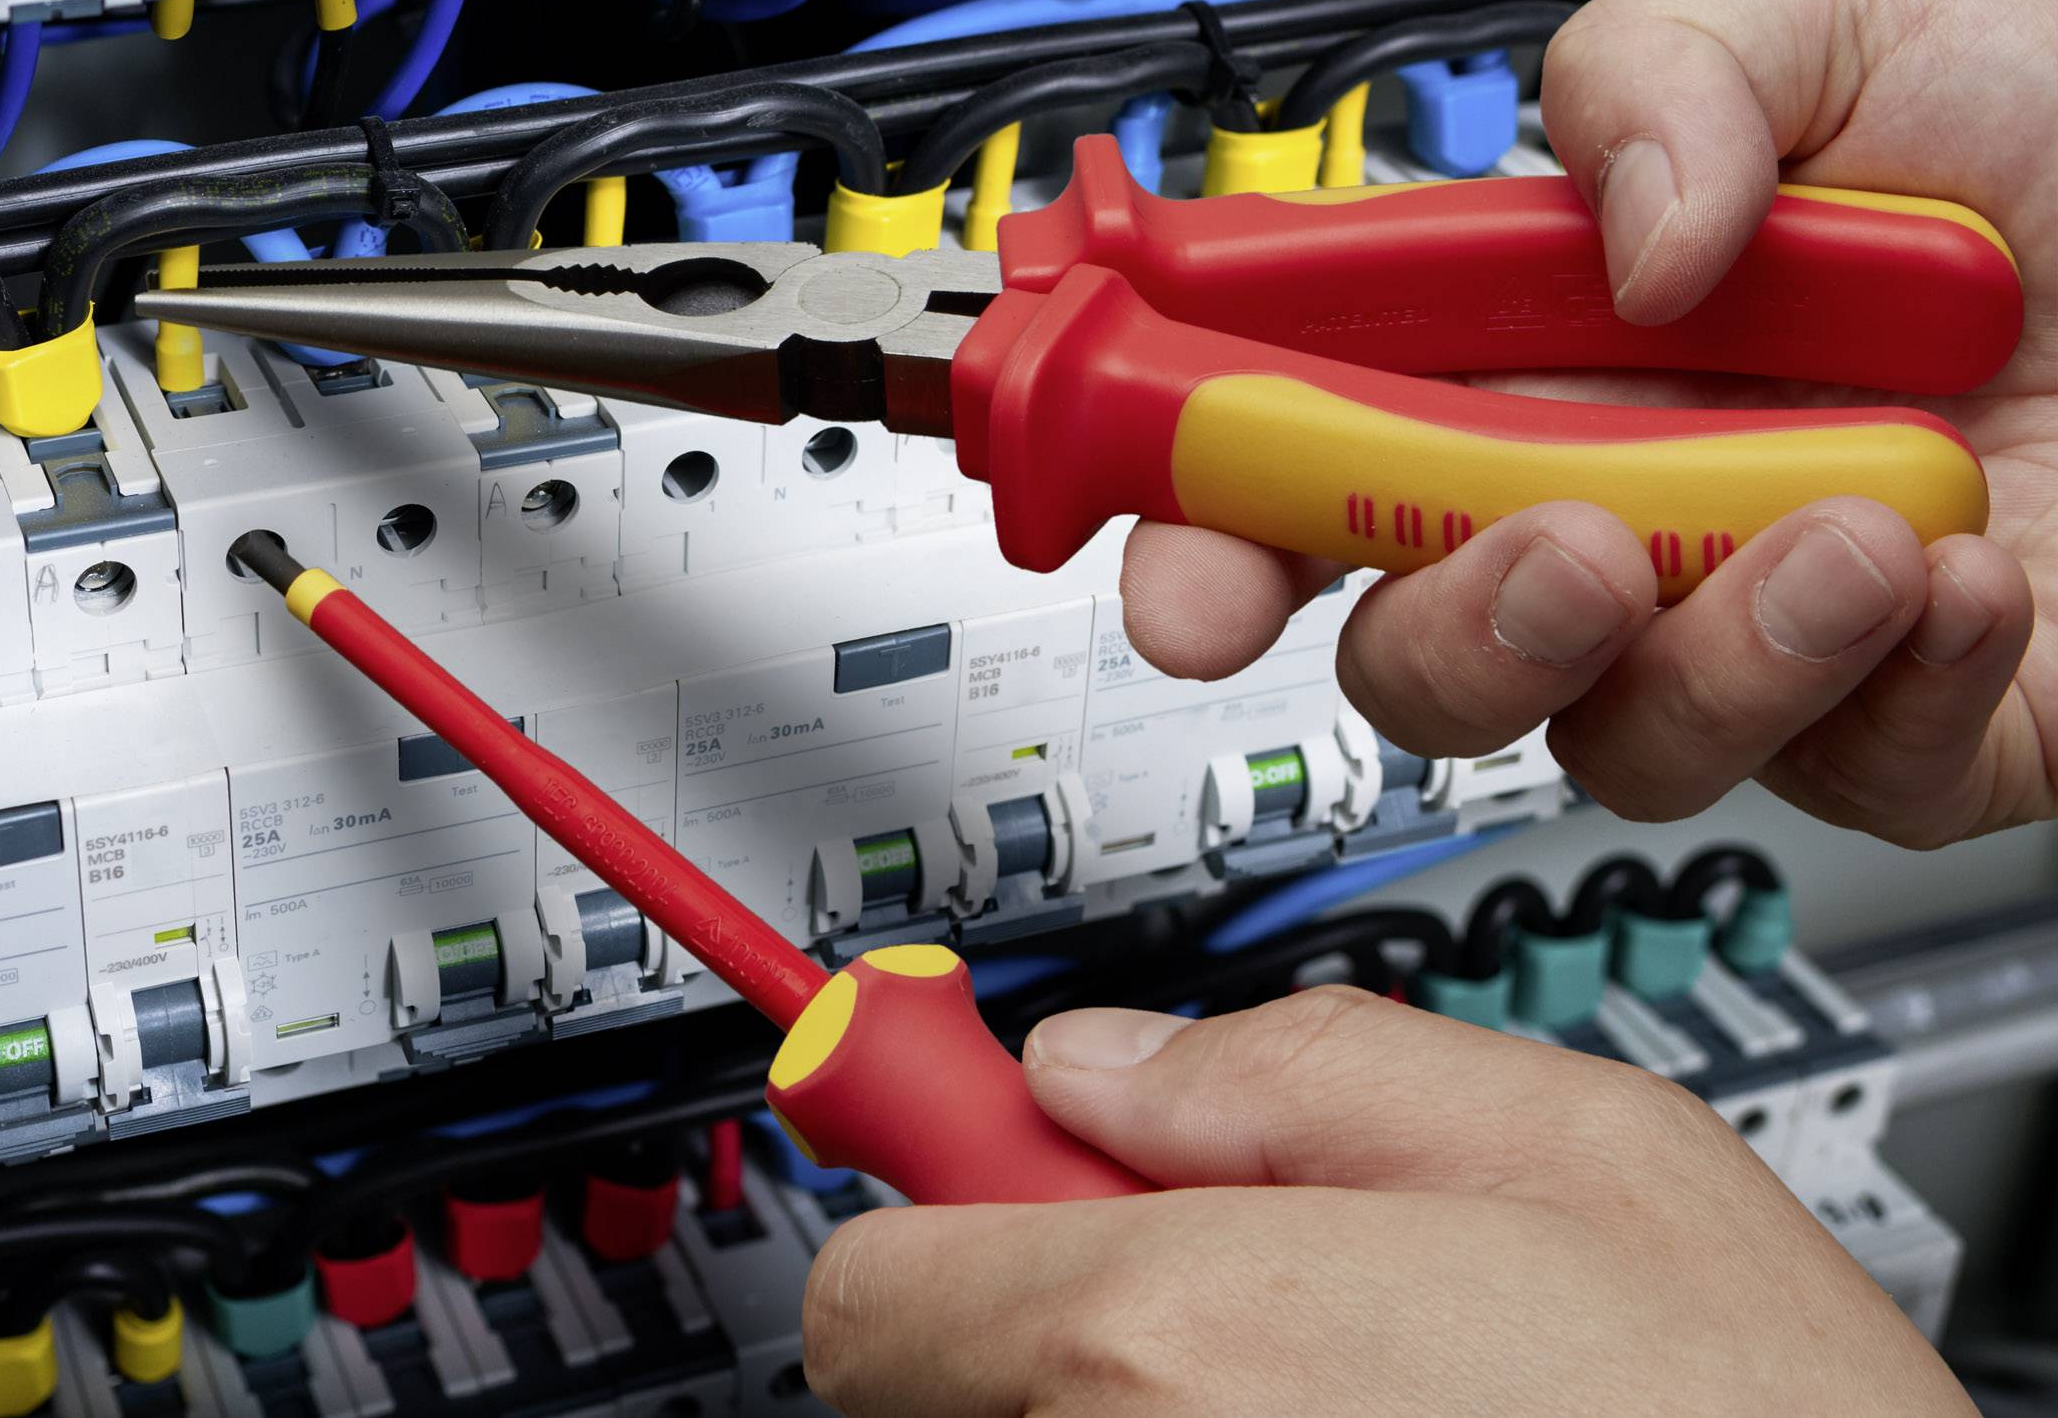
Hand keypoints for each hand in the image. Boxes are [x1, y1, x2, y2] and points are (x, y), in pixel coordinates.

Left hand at [801, 989, 1968, 1416]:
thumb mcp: (1575, 1146)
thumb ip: (1298, 1069)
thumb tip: (1106, 1065)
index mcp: (1168, 1343)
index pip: (874, 1288)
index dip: (938, 1205)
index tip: (983, 1170)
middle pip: (943, 1388)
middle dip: (1054, 1307)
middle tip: (1231, 1279)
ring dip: (1145, 1404)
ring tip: (1348, 1389)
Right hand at [1123, 0, 2050, 846]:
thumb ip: (1665, 62)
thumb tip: (1603, 238)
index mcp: (1548, 335)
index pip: (1314, 444)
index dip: (1214, 516)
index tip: (1190, 567)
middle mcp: (1624, 492)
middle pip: (1411, 648)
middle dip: (1445, 631)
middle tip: (1557, 544)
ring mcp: (1755, 624)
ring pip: (1603, 744)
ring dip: (1704, 655)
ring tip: (1856, 528)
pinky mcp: (1910, 730)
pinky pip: (1840, 785)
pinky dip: (1898, 688)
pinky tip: (1977, 574)